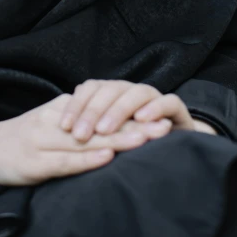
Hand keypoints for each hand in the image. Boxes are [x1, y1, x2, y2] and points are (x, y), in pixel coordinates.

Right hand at [0, 94, 174, 188]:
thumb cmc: (22, 138)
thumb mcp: (51, 122)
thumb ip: (78, 121)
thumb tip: (112, 124)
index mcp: (62, 109)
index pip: (103, 112)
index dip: (133, 115)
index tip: (160, 116)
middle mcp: (55, 120)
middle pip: (101, 123)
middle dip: (135, 125)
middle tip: (165, 126)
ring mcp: (44, 141)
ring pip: (87, 139)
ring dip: (118, 139)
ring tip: (146, 139)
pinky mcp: (34, 163)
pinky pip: (64, 161)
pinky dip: (87, 159)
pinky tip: (106, 157)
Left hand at [59, 79, 196, 141]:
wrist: (172, 148)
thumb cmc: (129, 142)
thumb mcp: (106, 136)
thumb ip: (88, 130)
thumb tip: (60, 132)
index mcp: (111, 92)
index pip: (90, 89)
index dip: (77, 105)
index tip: (64, 126)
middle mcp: (130, 90)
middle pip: (110, 90)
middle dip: (93, 111)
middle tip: (80, 134)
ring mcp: (154, 97)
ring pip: (136, 93)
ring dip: (119, 110)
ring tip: (105, 130)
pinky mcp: (176, 108)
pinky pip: (168, 101)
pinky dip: (155, 108)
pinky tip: (142, 120)